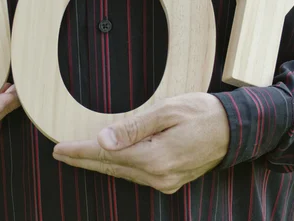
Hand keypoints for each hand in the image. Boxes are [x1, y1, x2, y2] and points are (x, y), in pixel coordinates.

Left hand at [53, 92, 229, 193]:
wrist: (234, 130)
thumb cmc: (202, 113)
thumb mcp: (167, 111)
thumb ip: (133, 127)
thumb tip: (103, 140)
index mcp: (155, 157)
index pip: (107, 155)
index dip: (81, 152)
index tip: (59, 149)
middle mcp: (158, 176)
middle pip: (111, 167)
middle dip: (84, 160)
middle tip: (61, 154)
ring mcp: (165, 181)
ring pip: (123, 173)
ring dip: (100, 164)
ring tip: (79, 156)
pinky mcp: (171, 181)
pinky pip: (136, 175)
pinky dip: (119, 167)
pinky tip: (109, 161)